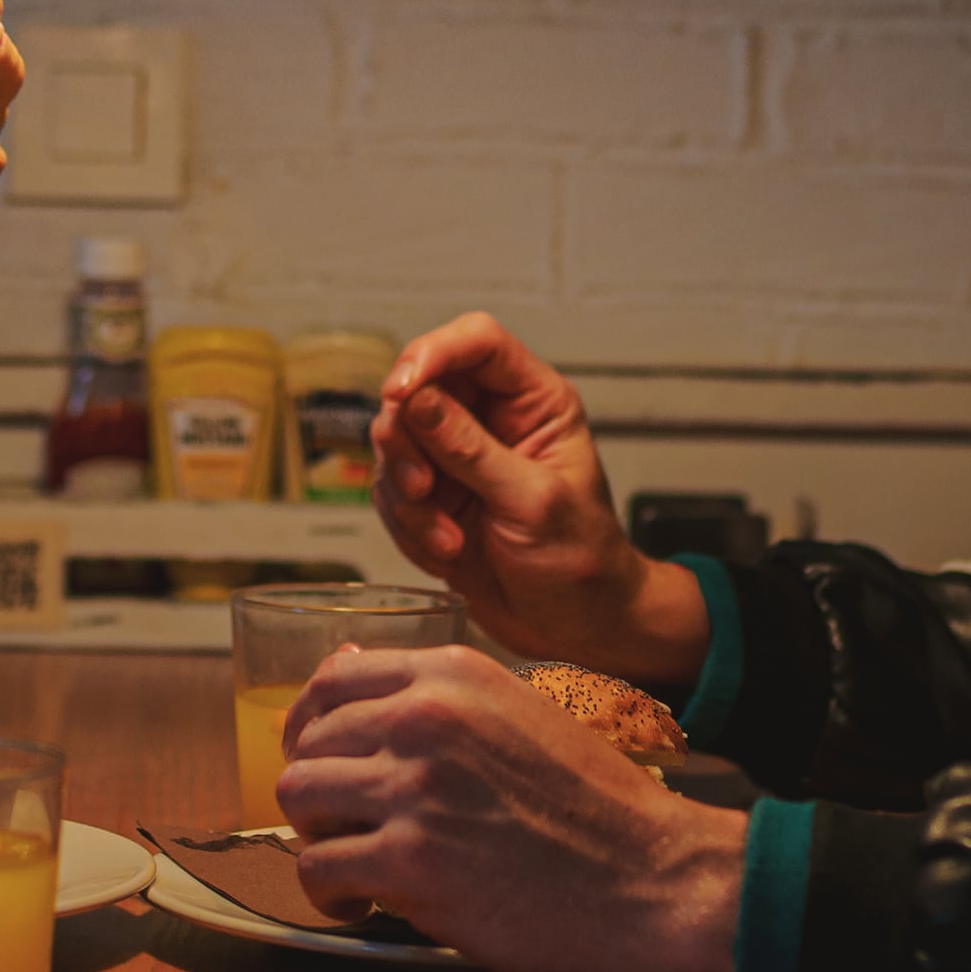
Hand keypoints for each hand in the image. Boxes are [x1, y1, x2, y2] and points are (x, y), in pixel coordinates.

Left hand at [276, 646, 743, 971]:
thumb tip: (354, 671)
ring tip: (353, 869)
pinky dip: (328, 896)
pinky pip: (319, 871)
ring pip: (299, 799)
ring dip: (317, 840)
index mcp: (453, 674)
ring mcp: (415, 787)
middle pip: (308, 743)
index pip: (332, 679)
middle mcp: (426, 716)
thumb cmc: (602, 811)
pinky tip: (362, 907)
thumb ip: (445, 700)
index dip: (310, 726)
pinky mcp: (412, 863)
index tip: (319, 761)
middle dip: (318, 792)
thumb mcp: (524, 716)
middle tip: (347, 832)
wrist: (661, 882)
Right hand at [368, 315, 711, 683]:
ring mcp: (457, 457)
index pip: (477, 341)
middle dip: (407, 440)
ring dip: (407, 496)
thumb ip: (471, 450)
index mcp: (534, 402)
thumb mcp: (532, 504)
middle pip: (419, 386)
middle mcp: (491, 419)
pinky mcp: (434, 496)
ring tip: (446, 539)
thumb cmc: (581, 563)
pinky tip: (445, 553)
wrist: (576, 629)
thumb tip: (416, 397)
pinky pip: (389, 491)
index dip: (432, 353)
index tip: (401, 391)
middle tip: (420, 488)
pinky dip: (405, 526)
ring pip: (395, 441)